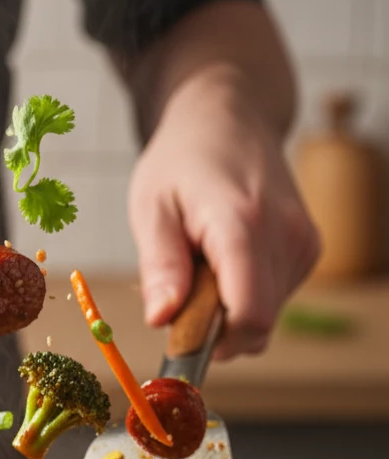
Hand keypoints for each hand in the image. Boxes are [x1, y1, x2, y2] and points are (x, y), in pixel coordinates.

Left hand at [128, 67, 319, 358]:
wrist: (229, 116)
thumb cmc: (182, 160)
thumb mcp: (151, 207)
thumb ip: (159, 266)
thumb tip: (162, 319)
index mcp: (242, 223)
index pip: (249, 315)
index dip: (214, 342)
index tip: (181, 335)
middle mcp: (284, 235)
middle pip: (257, 325)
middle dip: (215, 328)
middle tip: (183, 291)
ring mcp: (303, 242)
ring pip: (266, 317)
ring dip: (228, 310)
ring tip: (205, 264)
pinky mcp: (309, 248)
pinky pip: (275, 299)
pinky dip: (245, 294)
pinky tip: (227, 260)